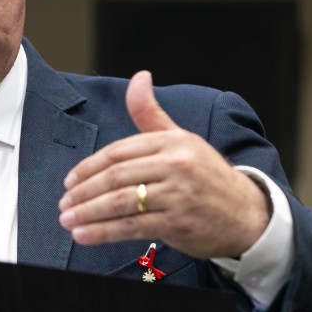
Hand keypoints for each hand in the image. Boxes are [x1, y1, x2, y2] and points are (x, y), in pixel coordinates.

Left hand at [58, 71, 270, 258]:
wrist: (246, 214)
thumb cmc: (207, 176)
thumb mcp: (182, 139)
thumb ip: (151, 114)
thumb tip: (139, 77)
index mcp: (172, 141)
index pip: (118, 152)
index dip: (88, 167)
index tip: (70, 180)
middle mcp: (175, 164)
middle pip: (115, 176)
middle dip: (83, 191)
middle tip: (65, 202)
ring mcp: (177, 194)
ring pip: (120, 202)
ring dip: (88, 213)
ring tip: (69, 219)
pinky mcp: (178, 222)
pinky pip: (132, 226)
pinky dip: (103, 231)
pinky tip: (85, 235)